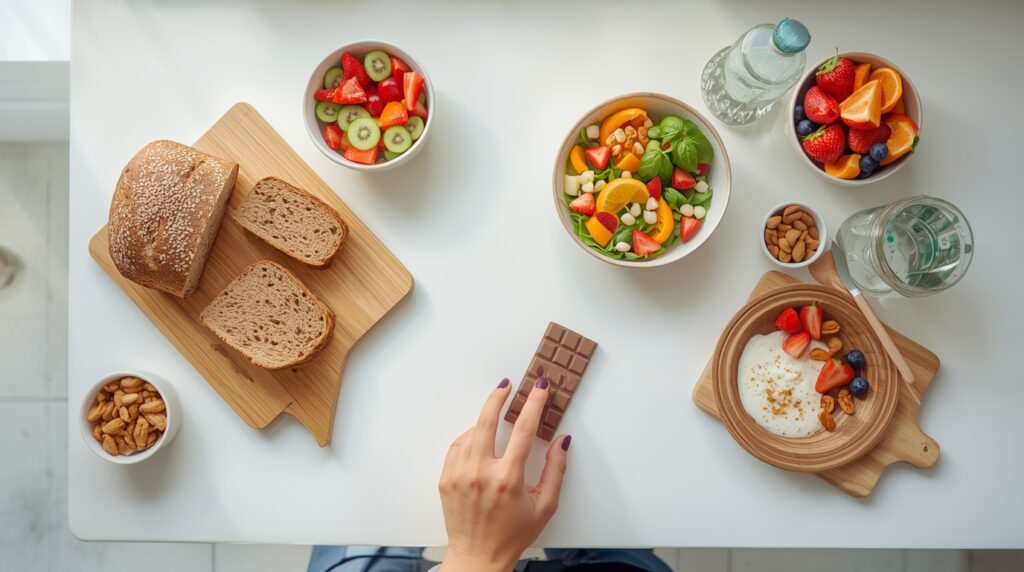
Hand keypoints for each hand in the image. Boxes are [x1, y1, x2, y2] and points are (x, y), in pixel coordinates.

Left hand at [438, 377, 570, 571]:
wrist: (478, 556)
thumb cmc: (512, 535)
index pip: (523, 429)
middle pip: (487, 420)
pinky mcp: (446, 479)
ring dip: (484, 421)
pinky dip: (469, 438)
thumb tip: (561, 441)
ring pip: (470, 432)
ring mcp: (459, 475)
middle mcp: (480, 473)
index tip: (540, 388)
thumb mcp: (545, 506)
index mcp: (507, 479)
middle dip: (498, 397)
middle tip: (507, 385)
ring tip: (496, 422)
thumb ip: (556, 470)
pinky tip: (479, 440)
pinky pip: (457, 446)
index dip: (534, 404)